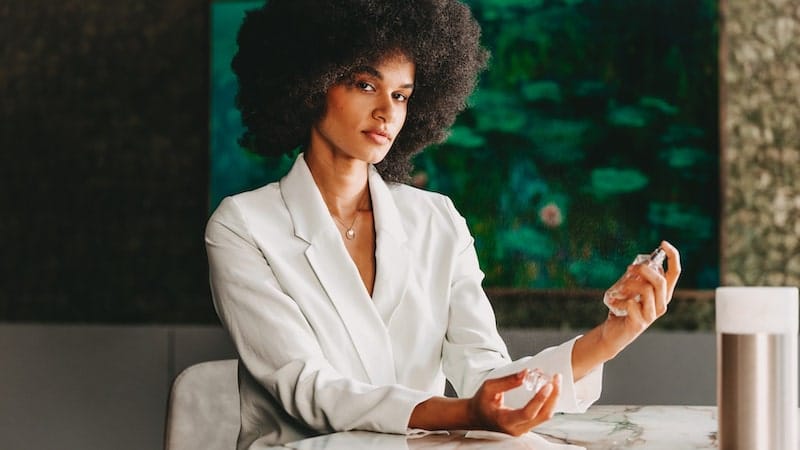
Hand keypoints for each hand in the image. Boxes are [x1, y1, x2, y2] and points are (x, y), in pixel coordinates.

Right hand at [467, 370, 561, 435]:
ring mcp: (523, 430)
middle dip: (553, 396)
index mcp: (505, 420)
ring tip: (554, 380)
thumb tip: (526, 373)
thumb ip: (507, 381)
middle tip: (557, 378)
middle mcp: (516, 429)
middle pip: (543, 416)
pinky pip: (543, 415)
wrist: (476, 417)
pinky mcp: (527, 426)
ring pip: (545, 416)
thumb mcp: (489, 388)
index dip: (540, 399)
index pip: (527, 413)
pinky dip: (548, 401)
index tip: (548, 385)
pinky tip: (549, 388)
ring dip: (553, 398)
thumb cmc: (481, 402)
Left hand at [600, 240, 681, 356]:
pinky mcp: (639, 323)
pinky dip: (621, 300)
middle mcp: (661, 304)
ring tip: (619, 288)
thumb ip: (638, 278)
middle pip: (660, 281)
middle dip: (644, 270)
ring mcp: (651, 315)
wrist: (614, 333)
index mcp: (663, 294)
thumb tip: (637, 264)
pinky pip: (633, 304)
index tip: (663, 243)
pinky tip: (615, 303)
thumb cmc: (624, 309)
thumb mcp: (633, 290)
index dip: (673, 256)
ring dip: (630, 284)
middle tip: (629, 269)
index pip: (675, 272)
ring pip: (647, 291)